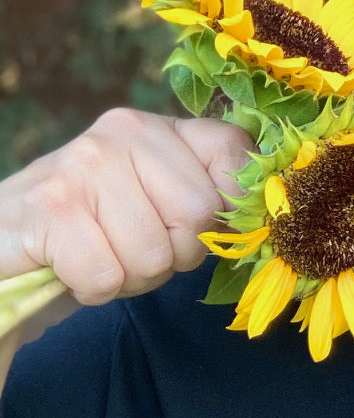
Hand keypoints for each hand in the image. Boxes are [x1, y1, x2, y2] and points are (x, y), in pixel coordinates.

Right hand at [0, 108, 251, 306]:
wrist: (6, 237)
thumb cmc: (95, 226)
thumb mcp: (156, 198)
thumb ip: (207, 195)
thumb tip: (264, 215)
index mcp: (157, 127)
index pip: (235, 154)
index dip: (227, 209)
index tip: (193, 227)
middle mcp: (122, 133)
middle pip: (198, 218)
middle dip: (173, 256)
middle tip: (132, 248)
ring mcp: (82, 166)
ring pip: (153, 256)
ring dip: (130, 277)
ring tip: (100, 254)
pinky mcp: (49, 209)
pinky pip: (107, 277)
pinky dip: (94, 290)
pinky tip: (73, 266)